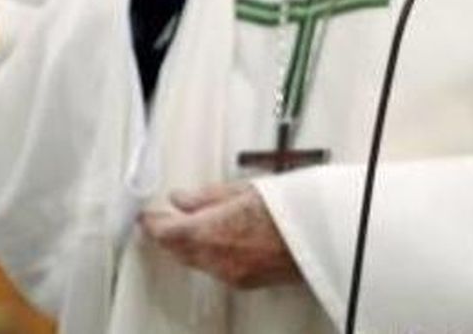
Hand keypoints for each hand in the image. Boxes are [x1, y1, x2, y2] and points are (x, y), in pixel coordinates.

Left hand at [139, 181, 300, 288]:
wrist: (323, 237)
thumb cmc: (293, 209)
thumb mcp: (246, 189)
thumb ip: (207, 197)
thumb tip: (183, 199)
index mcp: (209, 232)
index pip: (165, 232)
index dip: (152, 222)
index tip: (148, 214)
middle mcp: (215, 259)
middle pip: (177, 250)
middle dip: (169, 235)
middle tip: (167, 219)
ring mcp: (230, 274)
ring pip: (195, 261)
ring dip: (189, 246)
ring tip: (195, 227)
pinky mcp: (245, 282)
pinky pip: (215, 269)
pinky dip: (210, 255)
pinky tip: (220, 241)